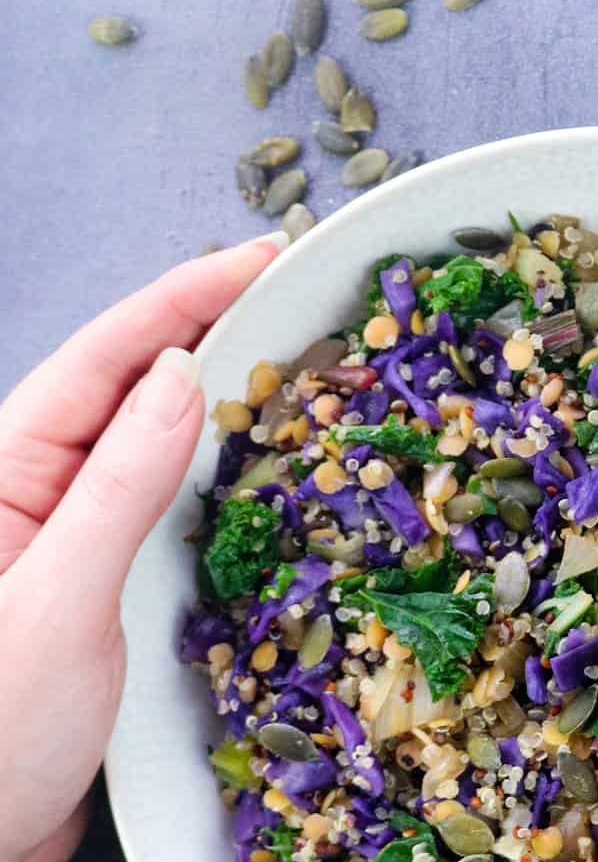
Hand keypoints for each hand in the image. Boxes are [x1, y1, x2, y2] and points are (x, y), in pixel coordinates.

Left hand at [0, 237, 282, 861]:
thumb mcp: (57, 603)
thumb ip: (120, 488)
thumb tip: (179, 377)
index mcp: (4, 475)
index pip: (104, 359)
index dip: (184, 297)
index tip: (264, 256)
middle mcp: (35, 500)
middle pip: (131, 391)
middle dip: (211, 335)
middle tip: (302, 300)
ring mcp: (69, 551)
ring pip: (155, 457)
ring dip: (223, 413)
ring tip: (303, 375)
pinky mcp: (100, 604)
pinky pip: (166, 525)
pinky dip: (221, 494)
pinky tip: (271, 485)